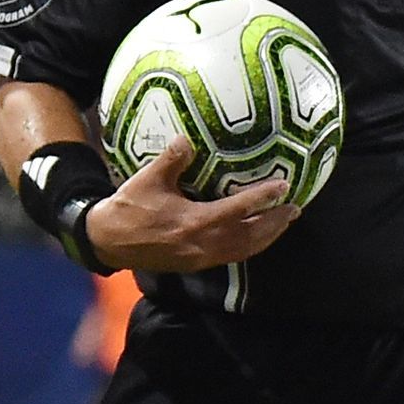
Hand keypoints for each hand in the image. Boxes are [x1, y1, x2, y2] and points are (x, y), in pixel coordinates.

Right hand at [81, 131, 298, 272]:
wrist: (108, 242)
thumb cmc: (128, 208)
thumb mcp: (147, 179)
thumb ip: (171, 159)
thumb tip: (187, 139)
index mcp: (194, 222)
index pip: (238, 209)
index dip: (263, 198)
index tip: (283, 186)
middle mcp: (203, 244)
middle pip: (250, 236)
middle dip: (275, 223)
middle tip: (295, 208)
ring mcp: (201, 257)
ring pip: (244, 250)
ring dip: (267, 237)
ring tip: (284, 221)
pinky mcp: (196, 263)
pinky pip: (232, 256)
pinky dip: (250, 246)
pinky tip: (257, 236)